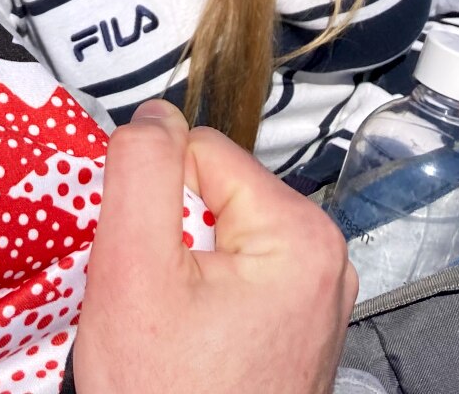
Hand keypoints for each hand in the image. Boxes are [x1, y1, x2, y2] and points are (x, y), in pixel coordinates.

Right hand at [74, 102, 353, 393]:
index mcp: (302, 235)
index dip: (152, 197)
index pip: (199, 152)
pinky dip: (198, 300)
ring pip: (216, 236)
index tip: (142, 257)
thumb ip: (140, 173)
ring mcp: (316, 300)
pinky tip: (185, 344)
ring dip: (179, 269)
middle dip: (167, 235)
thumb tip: (150, 114)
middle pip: (211, 194)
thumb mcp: (132, 270)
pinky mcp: (297, 329)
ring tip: (168, 328)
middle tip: (153, 301)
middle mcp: (326, 262)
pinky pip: (231, 277)